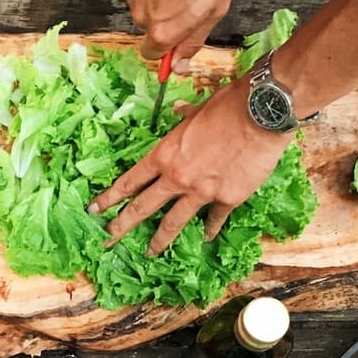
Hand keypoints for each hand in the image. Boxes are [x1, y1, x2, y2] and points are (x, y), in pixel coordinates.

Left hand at [88, 79, 292, 253]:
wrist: (262, 113)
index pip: (130, 181)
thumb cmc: (229, 105)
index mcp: (165, 155)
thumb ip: (184, 118)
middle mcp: (177, 178)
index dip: (110, 197)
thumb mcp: (199, 109)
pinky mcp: (226, 199)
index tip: (95, 209)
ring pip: (173, 222)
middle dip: (122, 226)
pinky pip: (214, 219)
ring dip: (159, 240)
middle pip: (143, 208)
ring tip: (149, 252)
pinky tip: (205, 237)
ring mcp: (201, 192)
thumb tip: (178, 112)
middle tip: (108, 240)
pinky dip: (210, 229)